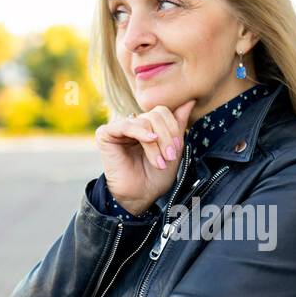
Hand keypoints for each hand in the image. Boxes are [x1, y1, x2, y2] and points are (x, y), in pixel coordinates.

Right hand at [95, 98, 195, 214]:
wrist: (140, 196)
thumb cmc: (155, 176)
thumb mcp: (173, 148)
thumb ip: (178, 124)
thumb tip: (189, 100)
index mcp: (148, 126)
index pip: (163, 111)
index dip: (173, 128)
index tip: (177, 149)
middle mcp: (133, 124)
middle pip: (156, 114)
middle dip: (167, 137)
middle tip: (170, 157)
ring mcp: (119, 128)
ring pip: (145, 121)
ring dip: (157, 143)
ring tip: (160, 161)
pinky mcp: (106, 134)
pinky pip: (126, 125)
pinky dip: (141, 132)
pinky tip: (150, 140)